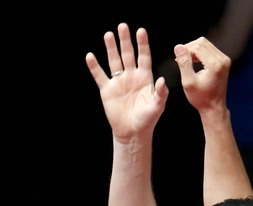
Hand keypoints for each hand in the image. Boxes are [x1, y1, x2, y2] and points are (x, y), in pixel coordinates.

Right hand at [86, 24, 167, 141]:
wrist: (132, 132)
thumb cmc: (147, 119)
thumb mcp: (157, 106)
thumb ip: (160, 93)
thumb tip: (161, 80)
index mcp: (144, 78)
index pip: (144, 56)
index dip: (142, 44)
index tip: (140, 31)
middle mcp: (131, 76)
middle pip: (128, 55)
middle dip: (125, 41)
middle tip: (122, 26)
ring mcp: (118, 82)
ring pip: (114, 62)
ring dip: (111, 48)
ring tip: (108, 35)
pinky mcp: (107, 90)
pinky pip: (100, 76)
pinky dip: (94, 67)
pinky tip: (90, 56)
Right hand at [175, 37, 230, 114]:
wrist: (214, 107)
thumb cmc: (201, 98)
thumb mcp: (188, 82)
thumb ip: (184, 63)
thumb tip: (178, 47)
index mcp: (215, 64)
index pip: (198, 47)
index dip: (185, 50)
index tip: (177, 60)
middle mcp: (223, 59)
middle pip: (202, 42)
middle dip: (189, 48)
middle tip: (180, 59)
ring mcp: (225, 60)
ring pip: (206, 44)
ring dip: (194, 50)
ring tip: (186, 61)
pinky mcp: (224, 61)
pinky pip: (210, 49)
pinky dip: (200, 53)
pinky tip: (194, 61)